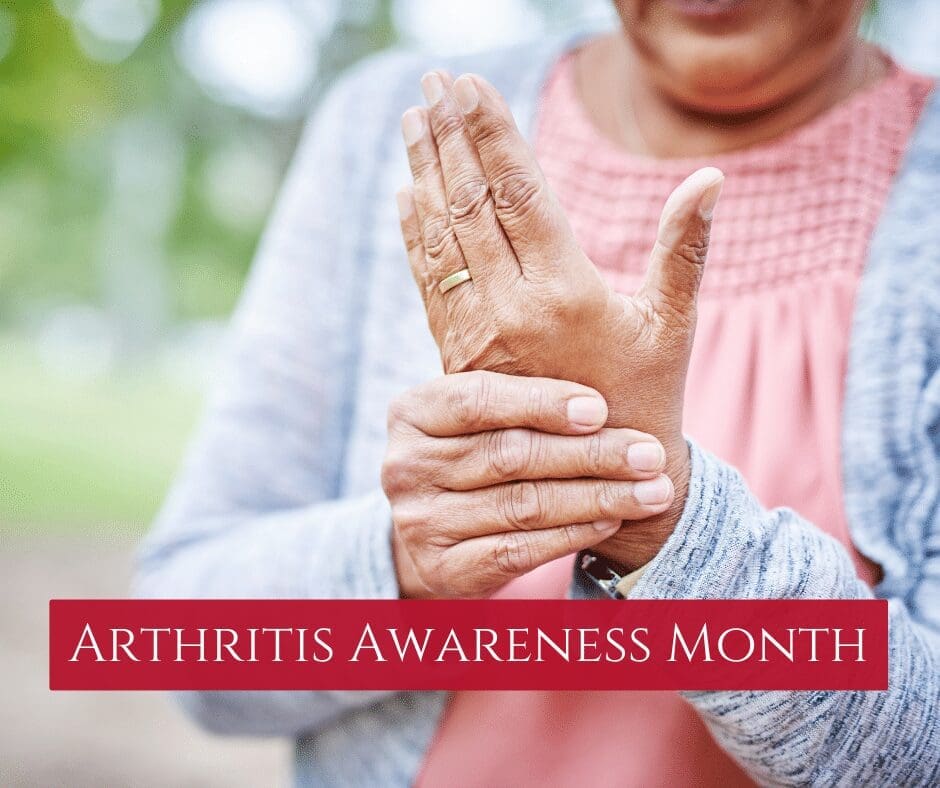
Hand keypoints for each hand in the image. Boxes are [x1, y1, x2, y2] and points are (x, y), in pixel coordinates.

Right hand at [382, 371, 673, 597]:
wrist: (438, 534)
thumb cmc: (479, 452)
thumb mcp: (483, 412)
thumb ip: (524, 380)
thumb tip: (601, 316)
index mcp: (411, 411)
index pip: (477, 399)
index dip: (541, 402)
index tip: (601, 408)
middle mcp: (404, 465)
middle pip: (508, 454)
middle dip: (590, 454)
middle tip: (649, 453)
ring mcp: (419, 521)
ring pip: (523, 506)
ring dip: (598, 497)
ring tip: (652, 490)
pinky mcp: (442, 568)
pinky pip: (520, 550)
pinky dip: (574, 533)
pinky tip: (613, 518)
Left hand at [396, 72, 722, 569]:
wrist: (599, 482)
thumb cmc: (649, 398)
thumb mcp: (672, 324)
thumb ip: (684, 249)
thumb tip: (709, 178)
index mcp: (566, 291)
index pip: (519, 191)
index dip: (492, 133)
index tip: (469, 84)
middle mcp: (511, 308)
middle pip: (471, 204)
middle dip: (450, 137)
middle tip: (433, 80)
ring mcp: (477, 333)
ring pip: (443, 239)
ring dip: (424, 175)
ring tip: (414, 121)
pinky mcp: (458, 356)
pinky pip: (430, 284)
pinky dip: (416, 236)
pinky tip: (407, 196)